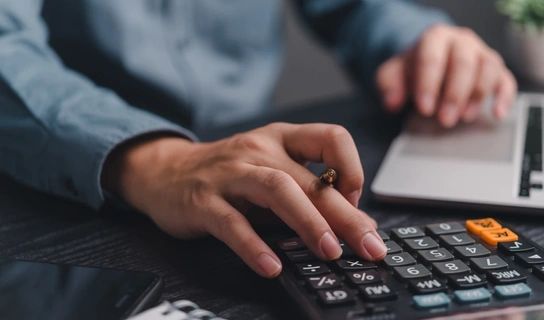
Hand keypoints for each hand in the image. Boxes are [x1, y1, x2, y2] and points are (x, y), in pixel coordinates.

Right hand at [101, 123, 385, 277]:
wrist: (165, 171)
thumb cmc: (229, 175)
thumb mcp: (271, 172)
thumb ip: (308, 193)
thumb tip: (357, 224)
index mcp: (282, 139)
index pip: (331, 138)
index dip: (352, 169)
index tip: (357, 203)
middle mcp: (258, 149)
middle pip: (308, 178)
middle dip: (344, 214)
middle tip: (369, 245)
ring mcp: (229, 173)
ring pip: (275, 190)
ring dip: (308, 222)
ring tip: (329, 252)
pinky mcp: (203, 200)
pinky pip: (232, 222)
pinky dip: (254, 246)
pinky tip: (272, 266)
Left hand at [376, 24, 516, 126]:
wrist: (429, 63)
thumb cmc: (413, 70)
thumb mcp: (393, 75)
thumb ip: (388, 86)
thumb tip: (392, 103)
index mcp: (435, 38)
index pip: (432, 57)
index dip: (429, 83)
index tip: (424, 108)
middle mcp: (462, 41)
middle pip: (464, 62)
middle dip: (454, 94)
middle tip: (444, 119)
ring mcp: (481, 54)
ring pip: (488, 68)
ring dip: (478, 95)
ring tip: (464, 117)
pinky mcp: (496, 70)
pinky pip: (506, 80)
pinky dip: (504, 97)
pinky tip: (497, 114)